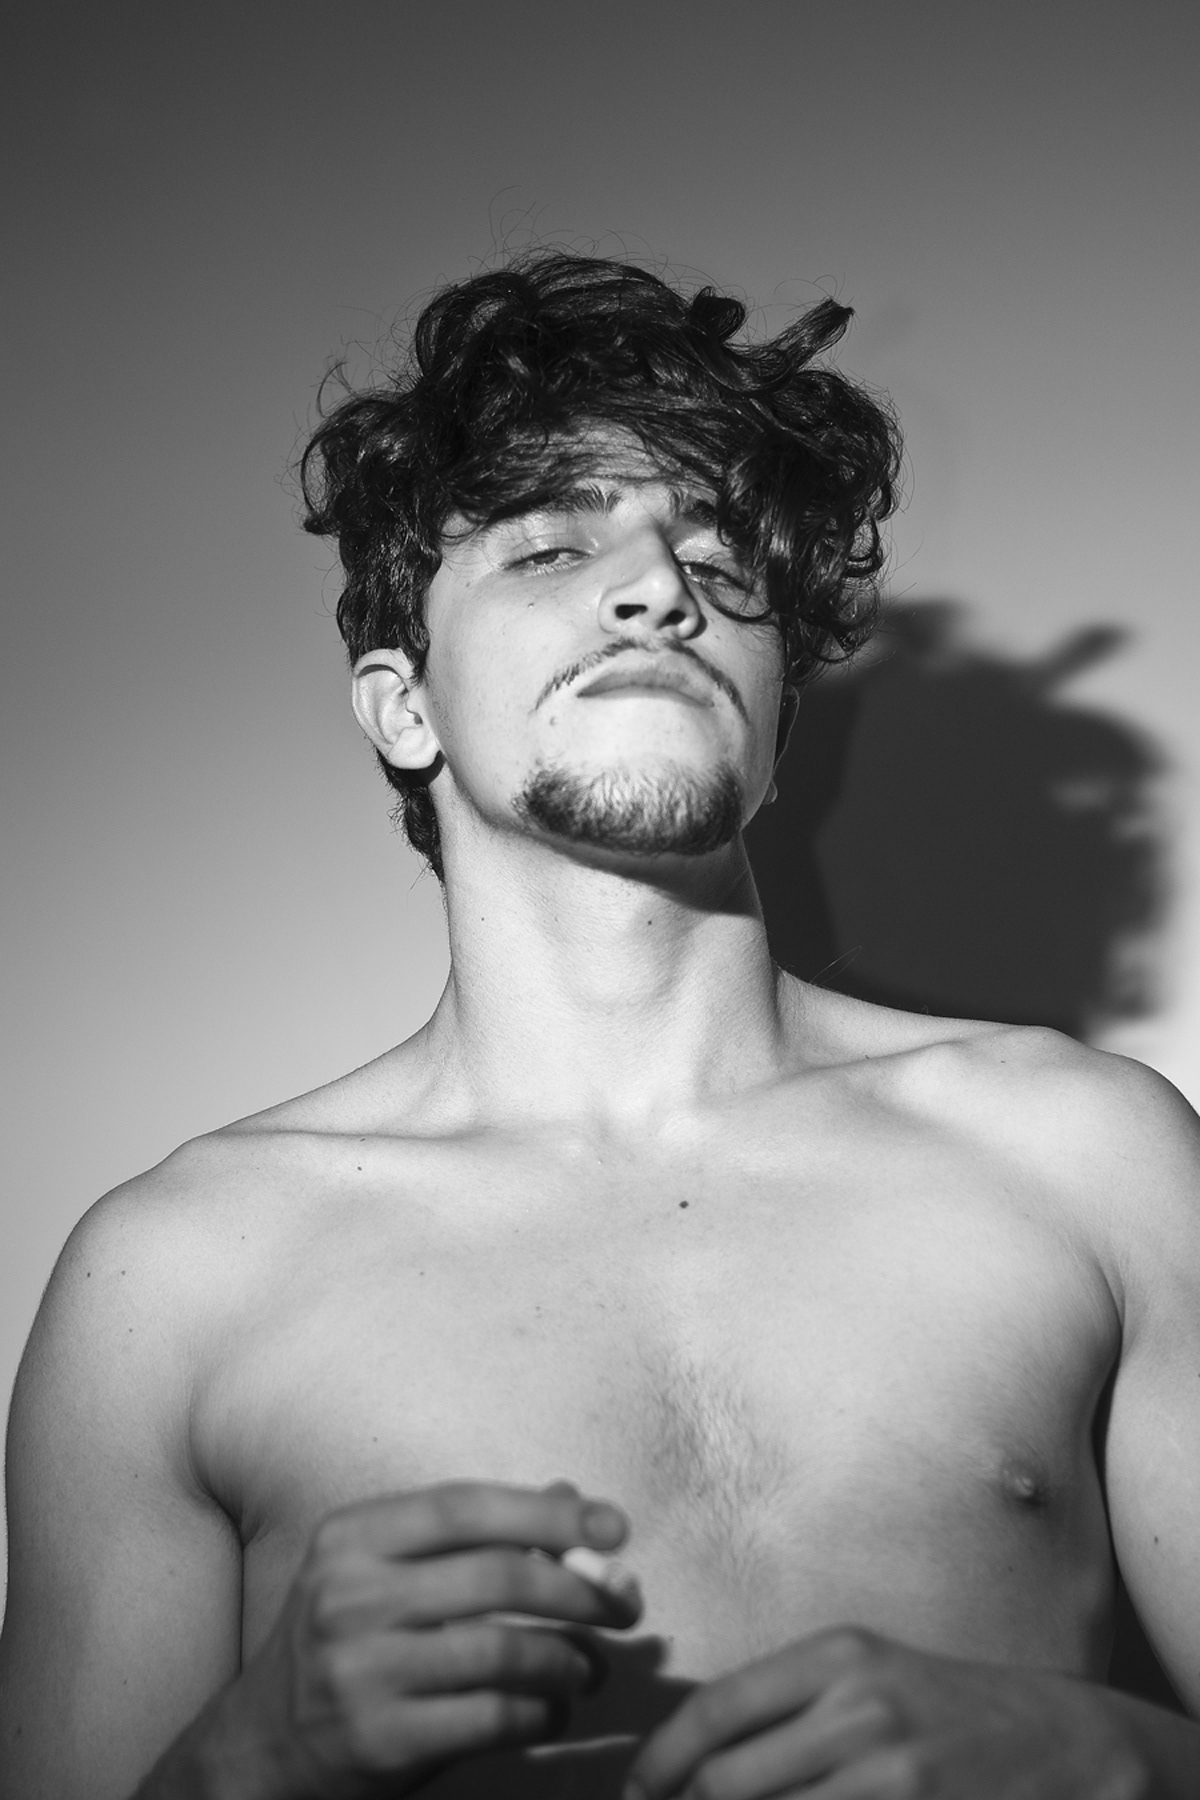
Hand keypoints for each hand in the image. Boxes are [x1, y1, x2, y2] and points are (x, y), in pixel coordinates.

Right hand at [226, 1479, 640, 1797]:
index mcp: (352, 1537)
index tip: (614, 1526)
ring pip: (503, 1653)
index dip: (548, 1513)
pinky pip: (492, 1719)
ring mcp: (361, 1671)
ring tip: (589, 1668)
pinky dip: (541, 1713)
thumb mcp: (383, 1572)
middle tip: (625, 1606)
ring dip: (568, 1660)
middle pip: (497, 1577)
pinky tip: (553, 1710)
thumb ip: (471, 1536)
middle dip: (580, 1591)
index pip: (466, 1507)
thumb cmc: (343, 1643)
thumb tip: (569, 1501)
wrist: (261, 1748)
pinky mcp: (381, 1741)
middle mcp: (350, 1596)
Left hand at [624, 1626, 1150, 1797]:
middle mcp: (856, 1707)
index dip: (660, 1762)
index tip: (638, 1792)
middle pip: (726, 1781)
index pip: (715, 1710)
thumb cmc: (942, 1707)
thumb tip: (691, 1764)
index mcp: (835, 1655)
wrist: (1059, 1742)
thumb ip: (785, 1708)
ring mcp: (889, 1774)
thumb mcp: (865, 1677)